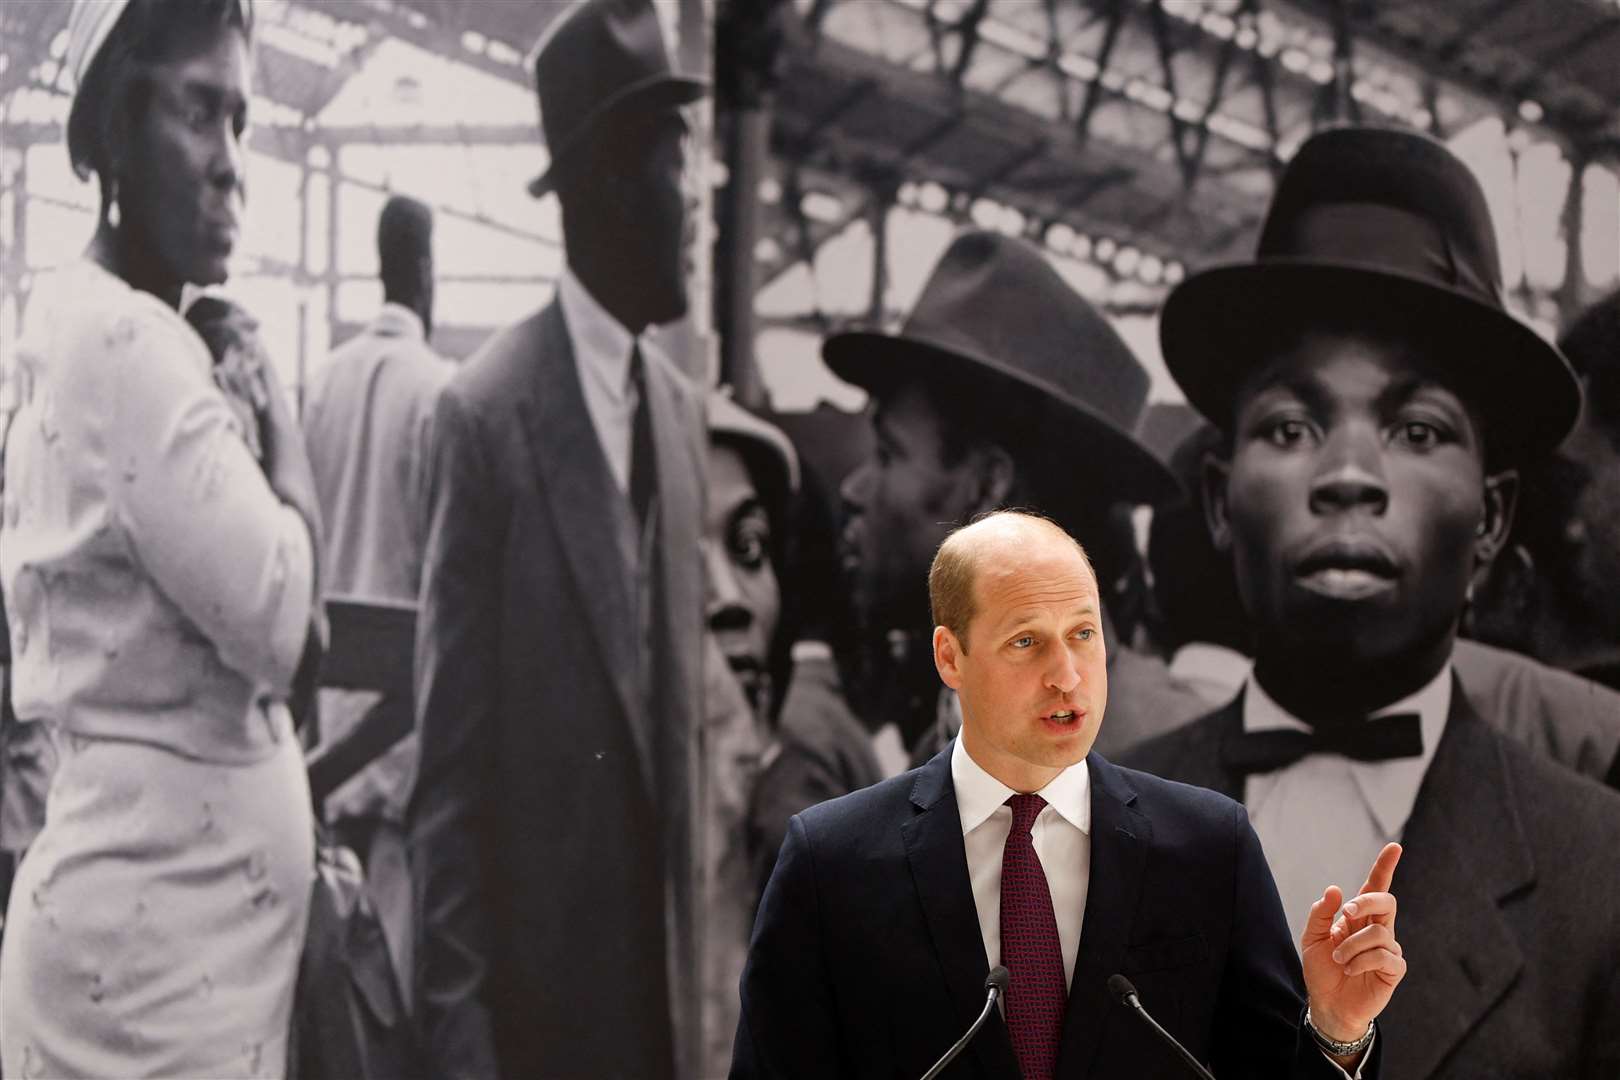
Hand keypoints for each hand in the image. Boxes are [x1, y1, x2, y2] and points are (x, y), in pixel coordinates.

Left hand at [1301, 841, 1405, 1043]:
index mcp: (1359, 917)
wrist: (1327, 1003)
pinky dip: (1360, 961)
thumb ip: (1321, 912)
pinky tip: (1350, 970)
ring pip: (1379, 932)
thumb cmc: (1322, 970)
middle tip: (1346, 914)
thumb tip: (1335, 889)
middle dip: (1365, 902)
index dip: (1385, 867)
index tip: (1395, 847)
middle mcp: (1377, 928)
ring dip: (1351, 946)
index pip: (1375, 887)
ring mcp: (1388, 948)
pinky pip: (1384, 956)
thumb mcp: (1311, 937)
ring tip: (1339, 960)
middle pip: (1386, 900)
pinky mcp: (1394, 969)